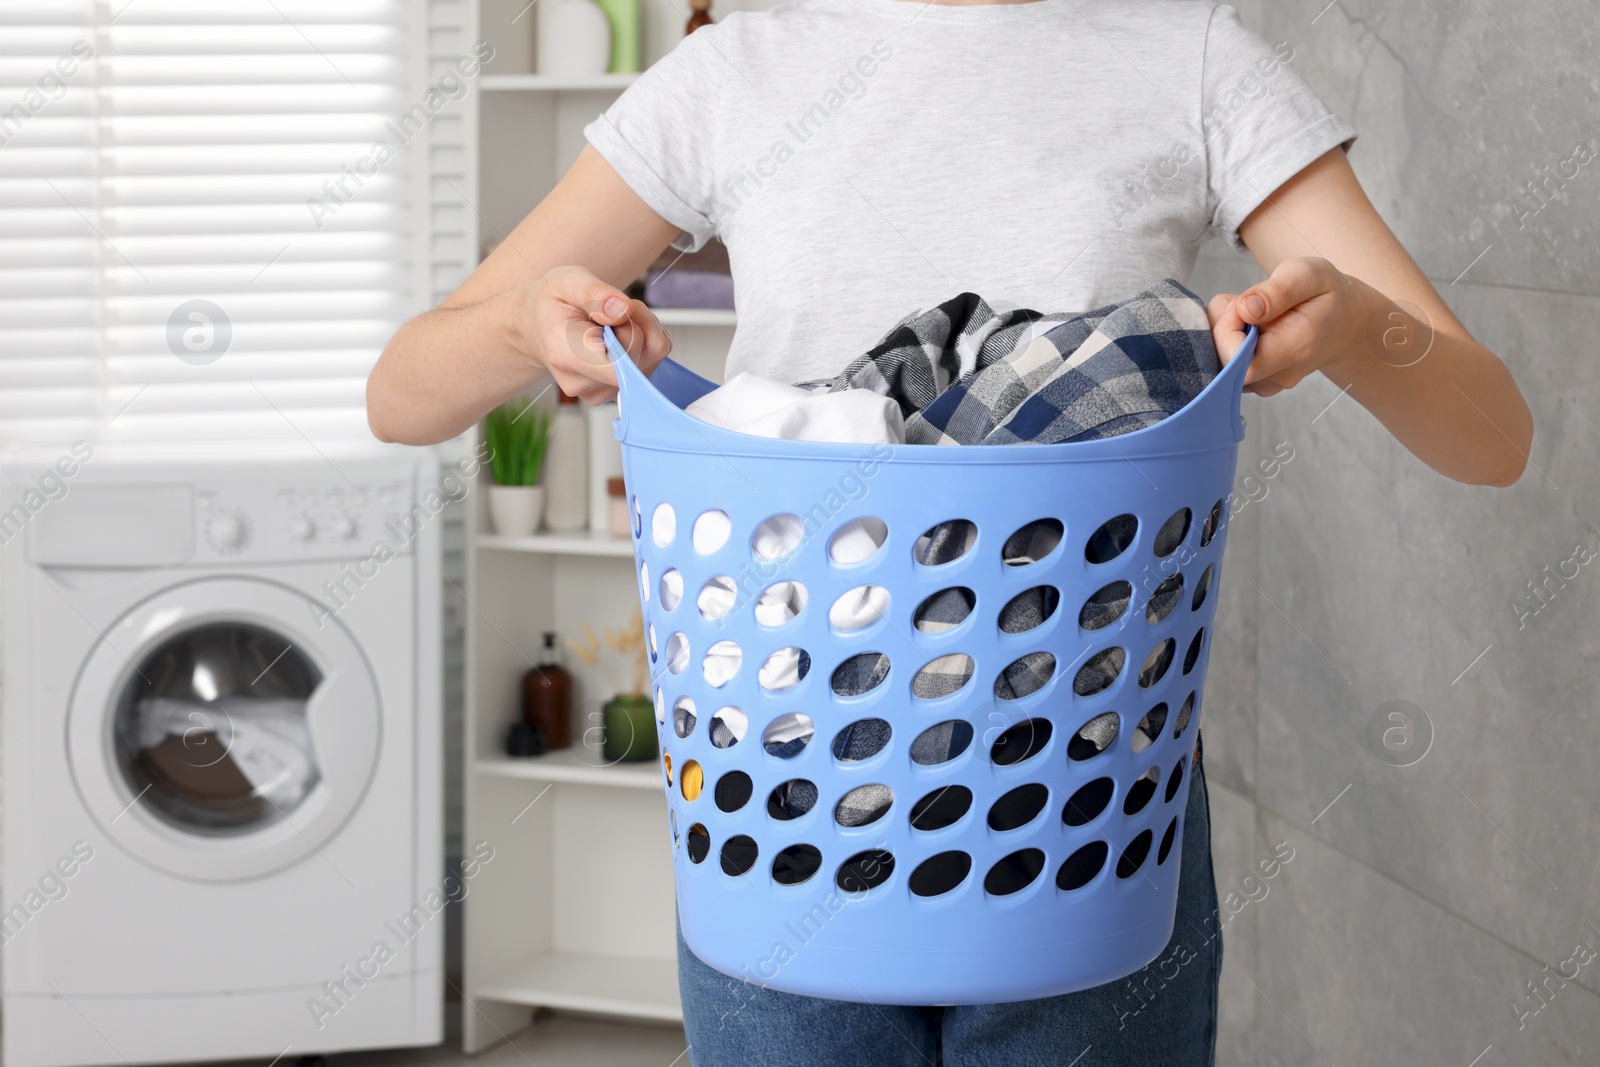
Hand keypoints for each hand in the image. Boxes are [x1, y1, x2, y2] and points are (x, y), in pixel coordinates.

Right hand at [515, 265, 670, 401]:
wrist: (541, 325)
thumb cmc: (555, 302)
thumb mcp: (567, 280)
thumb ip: (594, 293)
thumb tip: (622, 311)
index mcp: (565, 355)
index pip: (617, 365)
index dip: (629, 329)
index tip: (610, 309)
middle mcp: (583, 383)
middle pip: (639, 355)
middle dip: (636, 320)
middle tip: (610, 307)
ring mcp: (602, 392)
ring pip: (652, 356)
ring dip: (643, 328)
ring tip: (612, 319)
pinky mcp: (618, 390)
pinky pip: (654, 360)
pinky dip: (646, 338)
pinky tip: (621, 331)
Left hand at [1207, 256, 1380, 396]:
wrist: (1343, 321)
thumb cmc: (1325, 293)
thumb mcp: (1308, 274)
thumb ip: (1277, 291)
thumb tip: (1244, 309)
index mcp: (1296, 348)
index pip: (1237, 360)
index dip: (1225, 330)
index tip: (1240, 303)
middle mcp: (1279, 375)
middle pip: (1222, 362)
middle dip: (1220, 327)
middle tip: (1244, 302)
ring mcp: (1265, 383)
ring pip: (1218, 361)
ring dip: (1221, 332)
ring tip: (1252, 312)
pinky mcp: (1254, 382)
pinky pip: (1222, 363)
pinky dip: (1224, 340)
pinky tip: (1247, 326)